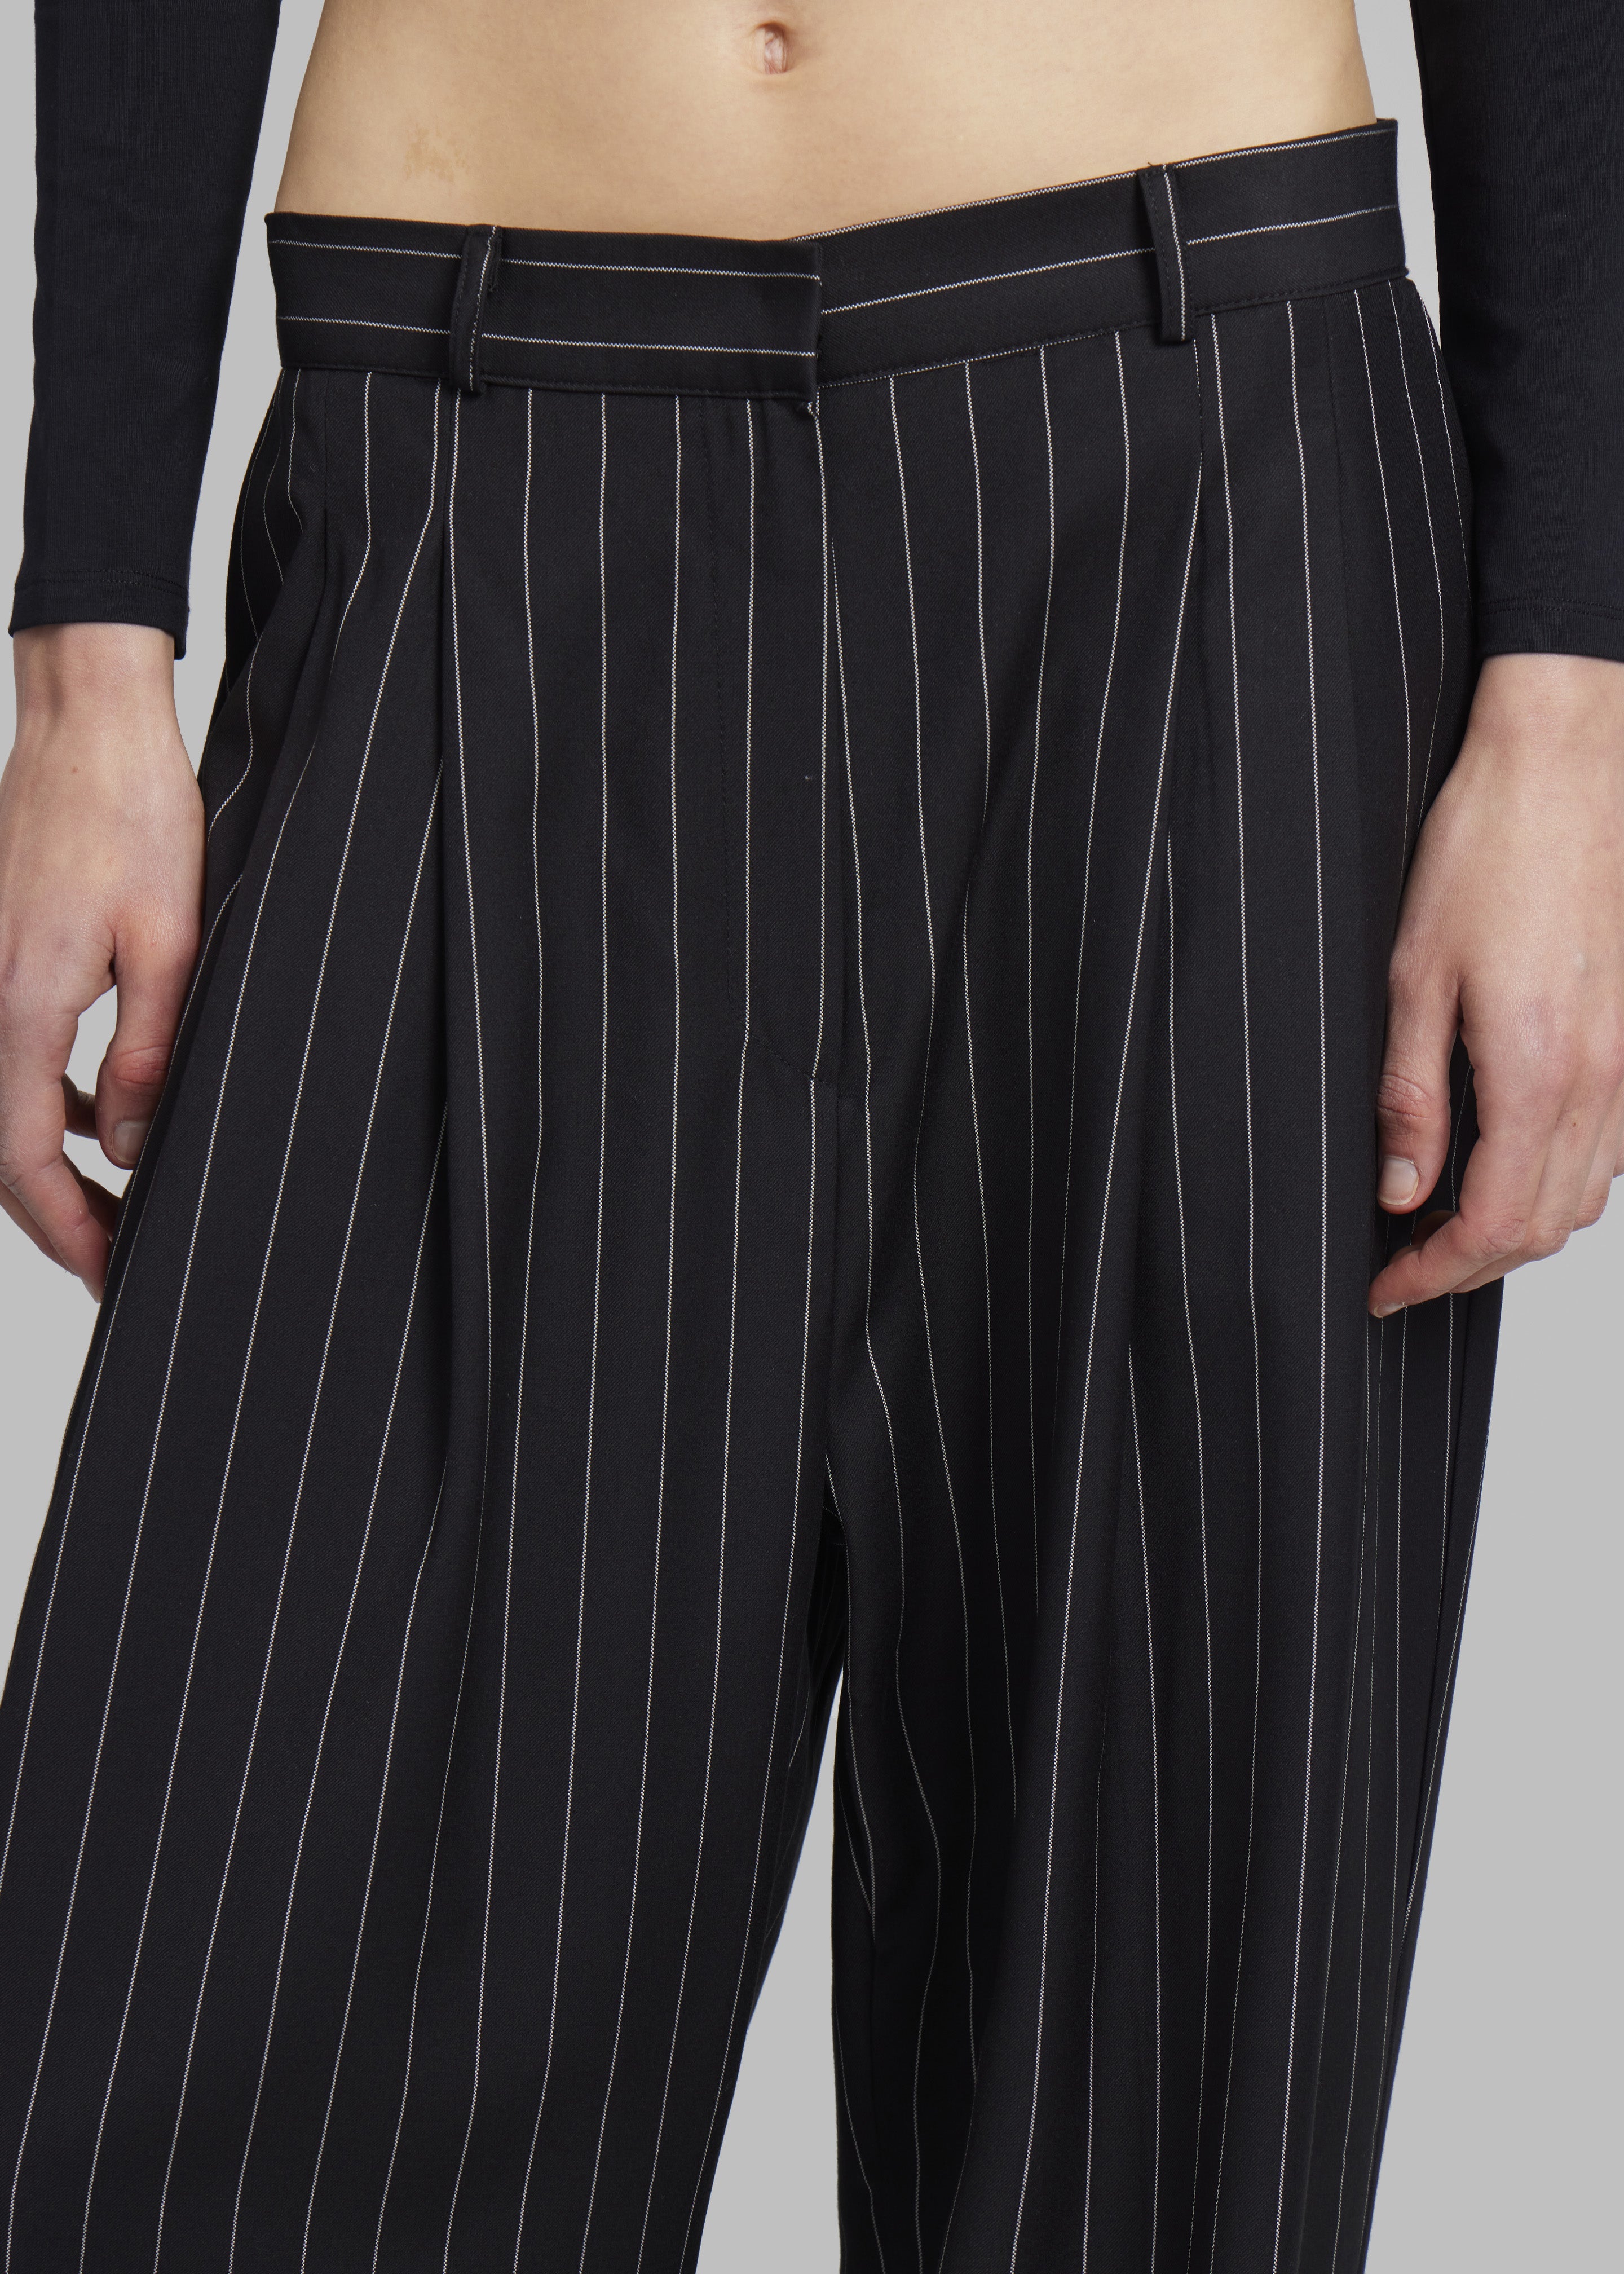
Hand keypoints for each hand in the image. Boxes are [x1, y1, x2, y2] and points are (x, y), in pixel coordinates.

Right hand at [0, 623, 202, 1299]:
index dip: (70, 1231)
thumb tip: (126, 1148)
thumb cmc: (135, 815)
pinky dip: (45, 1098)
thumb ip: (146, 1055)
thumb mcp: (169, 944)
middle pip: (2, 1148)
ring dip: (51, 1162)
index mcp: (18, 1003)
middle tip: (118, 1260)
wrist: (88, 723)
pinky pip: (12, 1052)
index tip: (114, 1275)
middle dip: (59, 1214)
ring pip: (5, 1104)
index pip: (22, 1159)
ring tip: (118, 1203)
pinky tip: (92, 1117)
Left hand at [1370, 652, 1623, 1315]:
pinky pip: (1611, 1148)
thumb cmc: (1489, 847)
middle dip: (1470, 1267)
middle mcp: (1601, 1078)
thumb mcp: (1413, 976)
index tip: (1384, 1286)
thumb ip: (1410, 1096)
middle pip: (1545, 1227)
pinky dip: (1559, 1181)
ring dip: (1518, 1230)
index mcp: (1537, 1069)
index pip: (1491, 1224)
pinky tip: (1507, 1166)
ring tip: (1443, 1228)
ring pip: (1586, 1195)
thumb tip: (1399, 1188)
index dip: (1432, 1273)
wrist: (1568, 765)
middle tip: (1402, 1269)